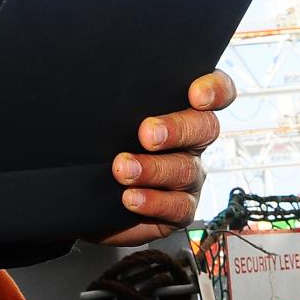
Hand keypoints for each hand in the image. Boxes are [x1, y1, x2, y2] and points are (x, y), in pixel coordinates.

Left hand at [92, 70, 236, 245]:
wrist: (84, 199)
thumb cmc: (99, 149)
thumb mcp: (105, 122)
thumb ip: (114, 104)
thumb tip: (96, 89)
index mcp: (180, 112)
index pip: (215, 93)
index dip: (214, 90)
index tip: (196, 94)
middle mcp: (191, 143)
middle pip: (204, 128)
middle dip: (176, 129)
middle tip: (146, 134)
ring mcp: (189, 177)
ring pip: (186, 169)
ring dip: (153, 168)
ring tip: (123, 169)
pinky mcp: (180, 210)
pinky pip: (178, 207)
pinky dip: (153, 202)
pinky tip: (130, 198)